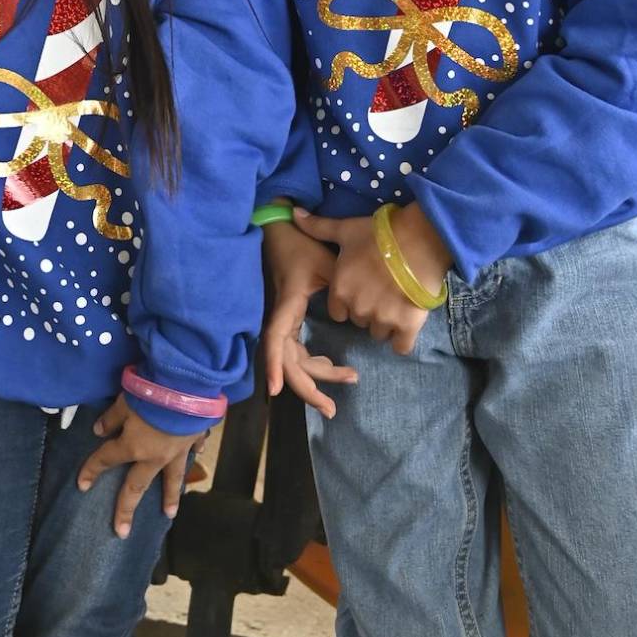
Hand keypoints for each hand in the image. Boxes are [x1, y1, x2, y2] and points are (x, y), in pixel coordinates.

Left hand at [77, 394, 199, 538]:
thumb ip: (112, 419)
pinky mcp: (195, 438)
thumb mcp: (124, 401)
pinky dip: (194, 455)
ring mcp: (177, 450)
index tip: (81, 486)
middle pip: (137, 486)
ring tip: (169, 514)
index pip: (106, 460)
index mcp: (133, 446)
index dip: (92, 471)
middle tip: (121, 532)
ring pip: (171, 479)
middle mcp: (154, 456)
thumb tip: (98, 431)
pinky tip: (197, 457)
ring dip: (170, 497)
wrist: (189, 385)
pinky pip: (193, 451)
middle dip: (127, 509)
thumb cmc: (151, 391)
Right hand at [260, 223, 356, 415]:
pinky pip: (296, 349)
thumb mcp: (325, 263)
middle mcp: (280, 318)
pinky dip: (313, 362)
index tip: (276, 391)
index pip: (276, 341)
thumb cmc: (301, 245)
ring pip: (293, 359)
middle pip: (287, 362)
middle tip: (333, 408)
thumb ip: (343, 286)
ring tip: (350, 377)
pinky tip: (332, 367)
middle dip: (308, 386)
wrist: (279, 229)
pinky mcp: (288, 318)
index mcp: (287, 306)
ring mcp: (282, 320)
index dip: (275, 366)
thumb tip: (361, 309)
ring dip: (316, 374)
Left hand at [292, 203, 450, 354]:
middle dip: (367, 310)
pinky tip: (407, 323)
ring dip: (385, 322)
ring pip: (379, 333)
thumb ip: (318, 227)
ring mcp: (382, 320)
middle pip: (359, 321)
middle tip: (381, 291)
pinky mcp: (407, 326)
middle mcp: (358, 309)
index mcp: (340, 290)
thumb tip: (294, 214)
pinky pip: (401, 346)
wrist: (418, 240)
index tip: (361, 289)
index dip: (348, 302)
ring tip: (397, 301)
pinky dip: (403, 339)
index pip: (338, 312)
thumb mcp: (345, 229)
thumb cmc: (378, 234)